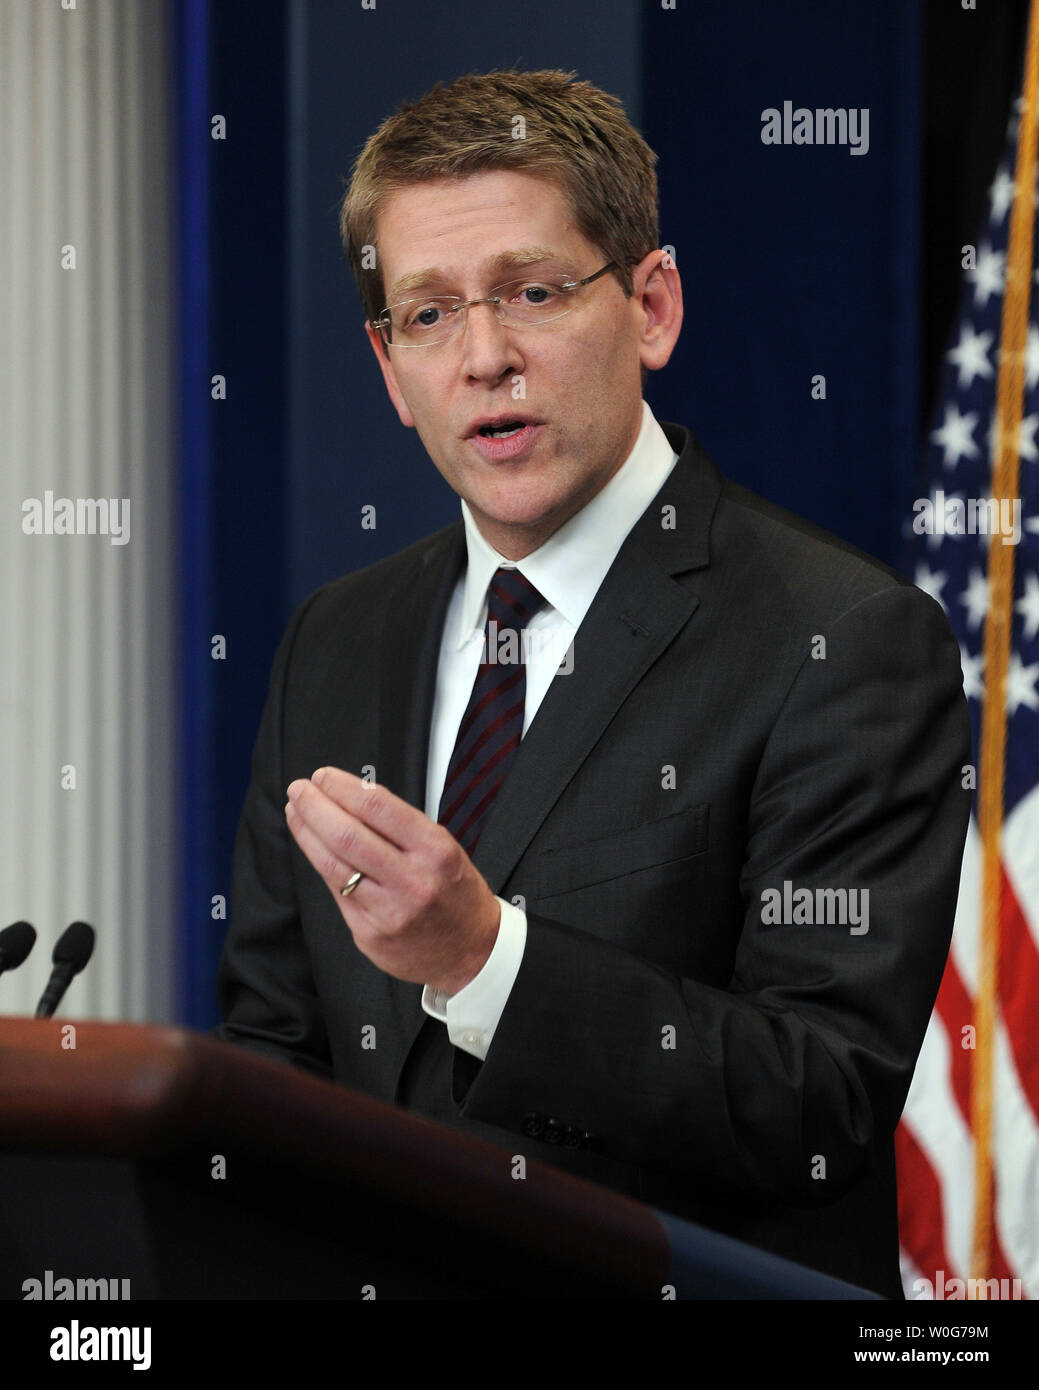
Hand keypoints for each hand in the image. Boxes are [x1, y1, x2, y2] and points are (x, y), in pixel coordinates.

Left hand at [284, 767, 500, 993]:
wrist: (472, 951)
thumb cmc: (455, 892)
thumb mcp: (444, 849)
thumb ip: (399, 828)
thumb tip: (348, 797)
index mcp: (435, 849)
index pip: (377, 806)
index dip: (341, 787)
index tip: (323, 777)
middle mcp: (413, 880)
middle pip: (347, 834)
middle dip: (314, 806)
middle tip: (299, 790)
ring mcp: (389, 911)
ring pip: (333, 865)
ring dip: (307, 833)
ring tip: (296, 813)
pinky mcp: (370, 934)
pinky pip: (336, 892)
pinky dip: (321, 863)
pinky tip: (313, 848)